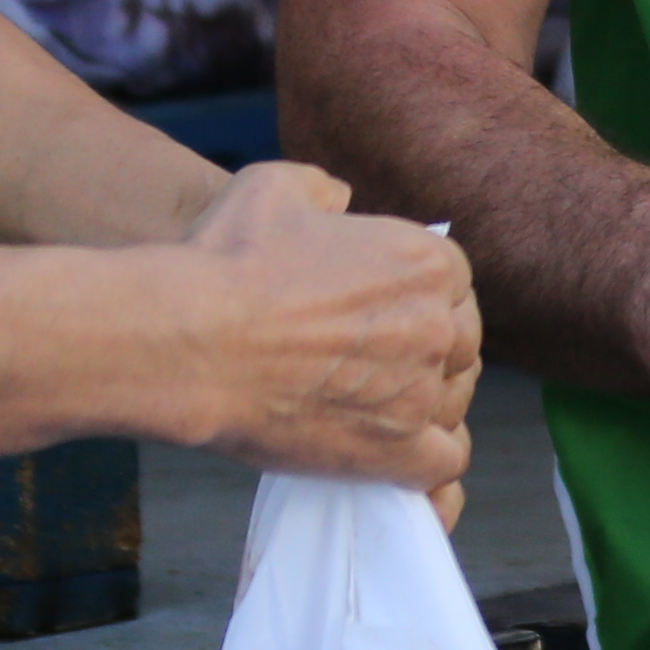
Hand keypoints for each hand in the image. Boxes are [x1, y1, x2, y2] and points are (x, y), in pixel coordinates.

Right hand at [173, 161, 478, 504]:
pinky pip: (445, 462)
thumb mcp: (275, 187)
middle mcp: (435, 325)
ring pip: (451, 402)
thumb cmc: (226, 260)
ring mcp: (419, 392)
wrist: (189, 342)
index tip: (388, 314)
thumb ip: (323, 190)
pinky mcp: (397, 451)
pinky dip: (429, 460)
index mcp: (424, 262)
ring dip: (425, 403)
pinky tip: (399, 453)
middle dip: (429, 350)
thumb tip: (341, 200)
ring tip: (377, 405)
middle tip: (378, 361)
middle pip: (460, 344)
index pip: (455, 286)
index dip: (422, 300)